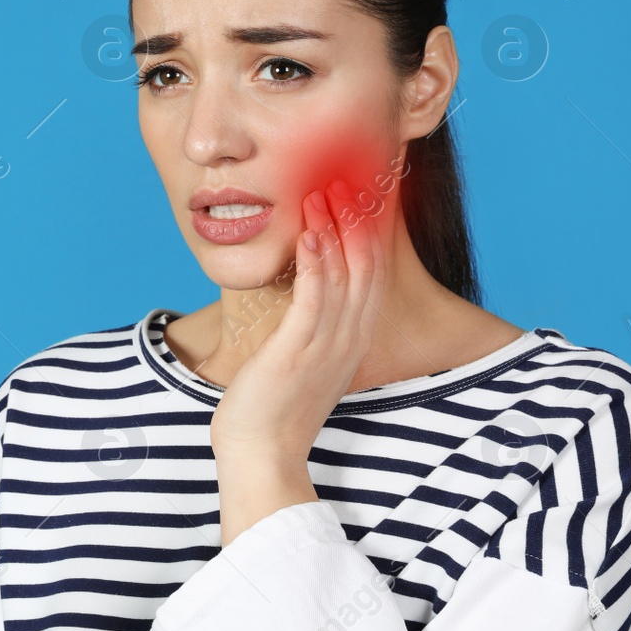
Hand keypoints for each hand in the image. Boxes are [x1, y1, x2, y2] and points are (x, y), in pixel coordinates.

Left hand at [209, 180, 387, 540]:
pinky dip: (315, 265)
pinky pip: (315, 301)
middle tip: (348, 177)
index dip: (368, 233)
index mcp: (351, 339)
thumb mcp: (299, 357)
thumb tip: (300, 291)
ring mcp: (327, 346)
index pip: (371, 275)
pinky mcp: (299, 353)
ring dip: (334, 231)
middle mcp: (348, 340)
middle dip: (357, 221)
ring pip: (343, 277)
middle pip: (367, 268)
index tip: (359, 194)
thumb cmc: (271, 404)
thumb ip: (307, 324)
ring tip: (323, 191)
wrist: (259, 453)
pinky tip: (309, 235)